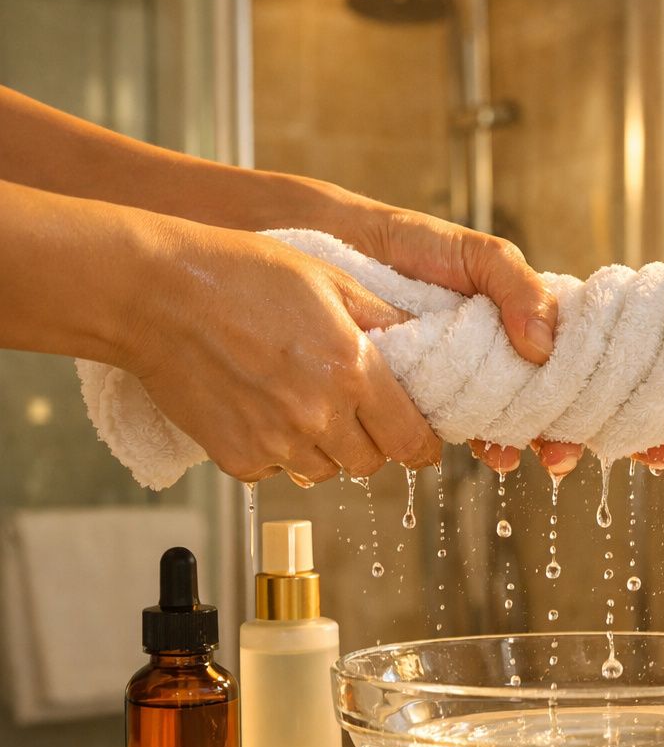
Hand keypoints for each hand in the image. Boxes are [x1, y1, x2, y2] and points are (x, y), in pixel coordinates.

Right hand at [125, 221, 440, 483]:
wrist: (155, 294)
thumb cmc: (241, 275)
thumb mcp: (330, 280)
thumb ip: (385, 319)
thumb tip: (426, 341)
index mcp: (352, 371)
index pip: (411, 440)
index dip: (421, 444)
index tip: (418, 440)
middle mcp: (319, 414)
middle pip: (371, 463)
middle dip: (371, 443)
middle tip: (353, 412)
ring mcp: (275, 441)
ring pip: (324, 472)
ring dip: (324, 450)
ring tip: (300, 405)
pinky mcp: (236, 457)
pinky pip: (275, 472)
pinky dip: (275, 453)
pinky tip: (260, 409)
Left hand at [310, 192, 663, 475]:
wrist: (313, 252)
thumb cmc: (398, 243)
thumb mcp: (471, 253)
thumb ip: (515, 286)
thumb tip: (546, 345)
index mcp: (528, 317)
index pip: (592, 359)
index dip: (630, 396)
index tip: (661, 434)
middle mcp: (506, 354)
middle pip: (569, 401)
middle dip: (598, 431)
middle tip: (625, 454)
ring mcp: (470, 381)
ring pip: (526, 421)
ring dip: (548, 443)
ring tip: (553, 458)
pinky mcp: (429, 402)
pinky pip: (471, 430)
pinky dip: (493, 444)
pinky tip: (499, 453)